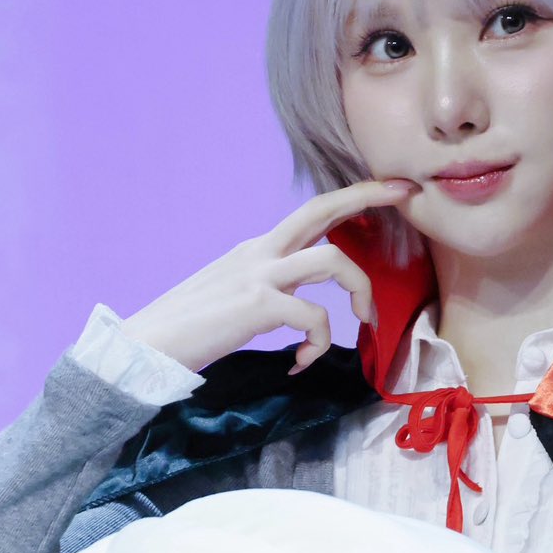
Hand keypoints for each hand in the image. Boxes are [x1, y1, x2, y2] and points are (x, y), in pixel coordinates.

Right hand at [120, 178, 420, 377]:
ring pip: (333, 261)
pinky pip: (315, 319)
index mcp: (256, 250)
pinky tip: (300, 363)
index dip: (353, 196)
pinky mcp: (257, 306)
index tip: (391, 190)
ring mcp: (258, 275)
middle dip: (369, 196)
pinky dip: (318, 345)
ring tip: (362, 324)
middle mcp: (259, 252)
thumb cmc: (188, 330)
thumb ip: (269, 289)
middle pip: (322, 209)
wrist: (145, 348)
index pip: (311, 213)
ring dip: (360, 293)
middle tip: (408, 196)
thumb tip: (299, 303)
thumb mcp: (233, 296)